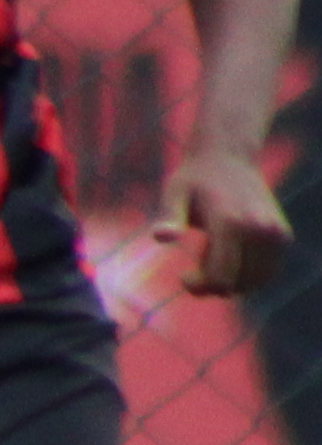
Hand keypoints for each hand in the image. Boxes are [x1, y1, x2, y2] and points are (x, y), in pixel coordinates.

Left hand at [169, 137, 290, 298]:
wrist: (229, 157)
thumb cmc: (195, 178)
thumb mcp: (174, 193)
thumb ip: (169, 217)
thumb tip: (161, 237)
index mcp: (231, 223)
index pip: (220, 278)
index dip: (199, 286)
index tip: (184, 275)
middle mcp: (260, 230)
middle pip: (238, 284)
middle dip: (214, 283)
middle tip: (199, 257)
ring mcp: (276, 234)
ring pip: (255, 282)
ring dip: (232, 278)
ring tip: (216, 250)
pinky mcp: (284, 236)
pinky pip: (267, 273)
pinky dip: (249, 273)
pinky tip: (232, 252)